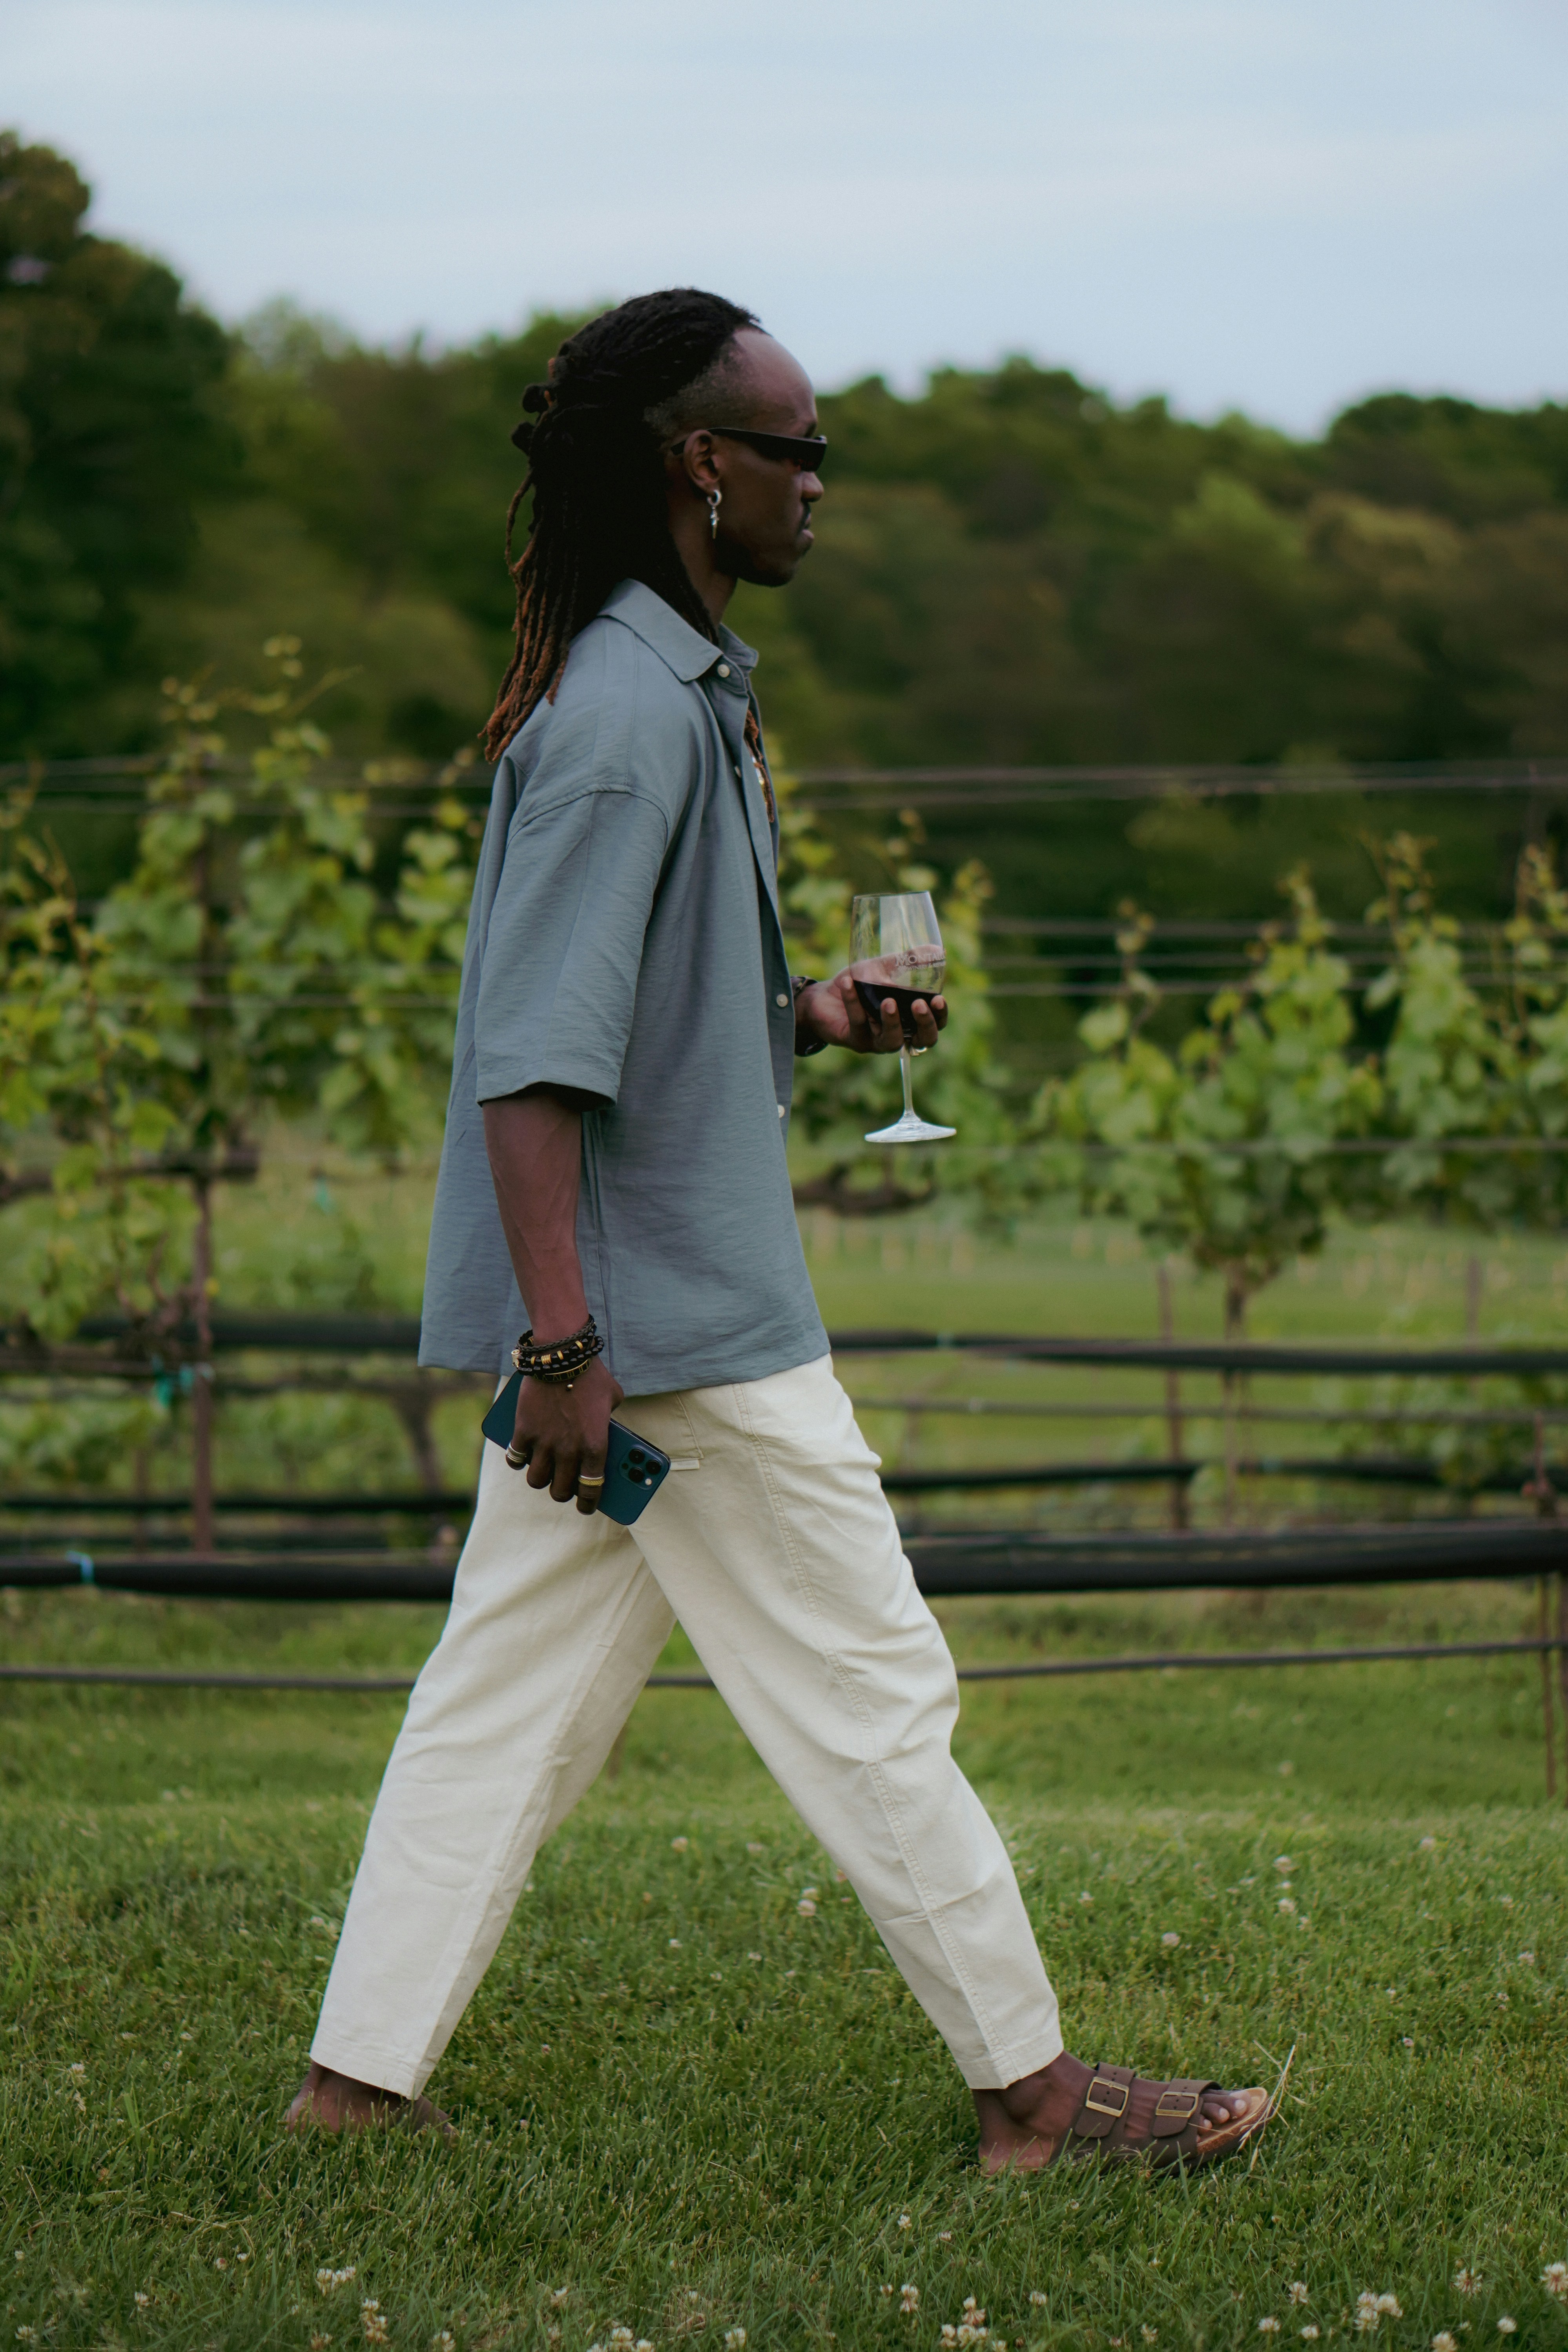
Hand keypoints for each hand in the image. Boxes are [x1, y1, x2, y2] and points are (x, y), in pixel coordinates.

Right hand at [505, 1356, 623, 1513]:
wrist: (562, 1354)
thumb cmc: (592, 1375)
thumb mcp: (614, 1399)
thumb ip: (610, 1420)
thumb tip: (607, 1428)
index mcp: (595, 1447)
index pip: (591, 1490)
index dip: (587, 1504)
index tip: (586, 1507)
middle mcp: (569, 1451)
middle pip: (560, 1491)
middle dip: (563, 1492)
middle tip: (563, 1486)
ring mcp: (544, 1443)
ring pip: (536, 1480)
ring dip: (540, 1478)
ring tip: (544, 1471)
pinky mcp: (523, 1430)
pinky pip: (515, 1458)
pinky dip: (518, 1459)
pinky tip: (522, 1454)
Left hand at [796, 973, 946, 1055]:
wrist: (824, 996)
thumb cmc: (859, 984)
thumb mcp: (884, 969)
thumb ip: (907, 961)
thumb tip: (935, 949)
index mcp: (910, 1021)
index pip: (934, 1026)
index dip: (939, 1017)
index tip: (938, 999)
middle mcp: (897, 1035)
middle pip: (923, 1041)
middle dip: (925, 1024)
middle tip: (919, 1004)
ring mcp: (876, 1041)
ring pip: (891, 1041)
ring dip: (892, 1022)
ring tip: (888, 1001)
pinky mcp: (854, 1040)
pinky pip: (858, 1022)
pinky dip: (853, 1001)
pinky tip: (848, 983)